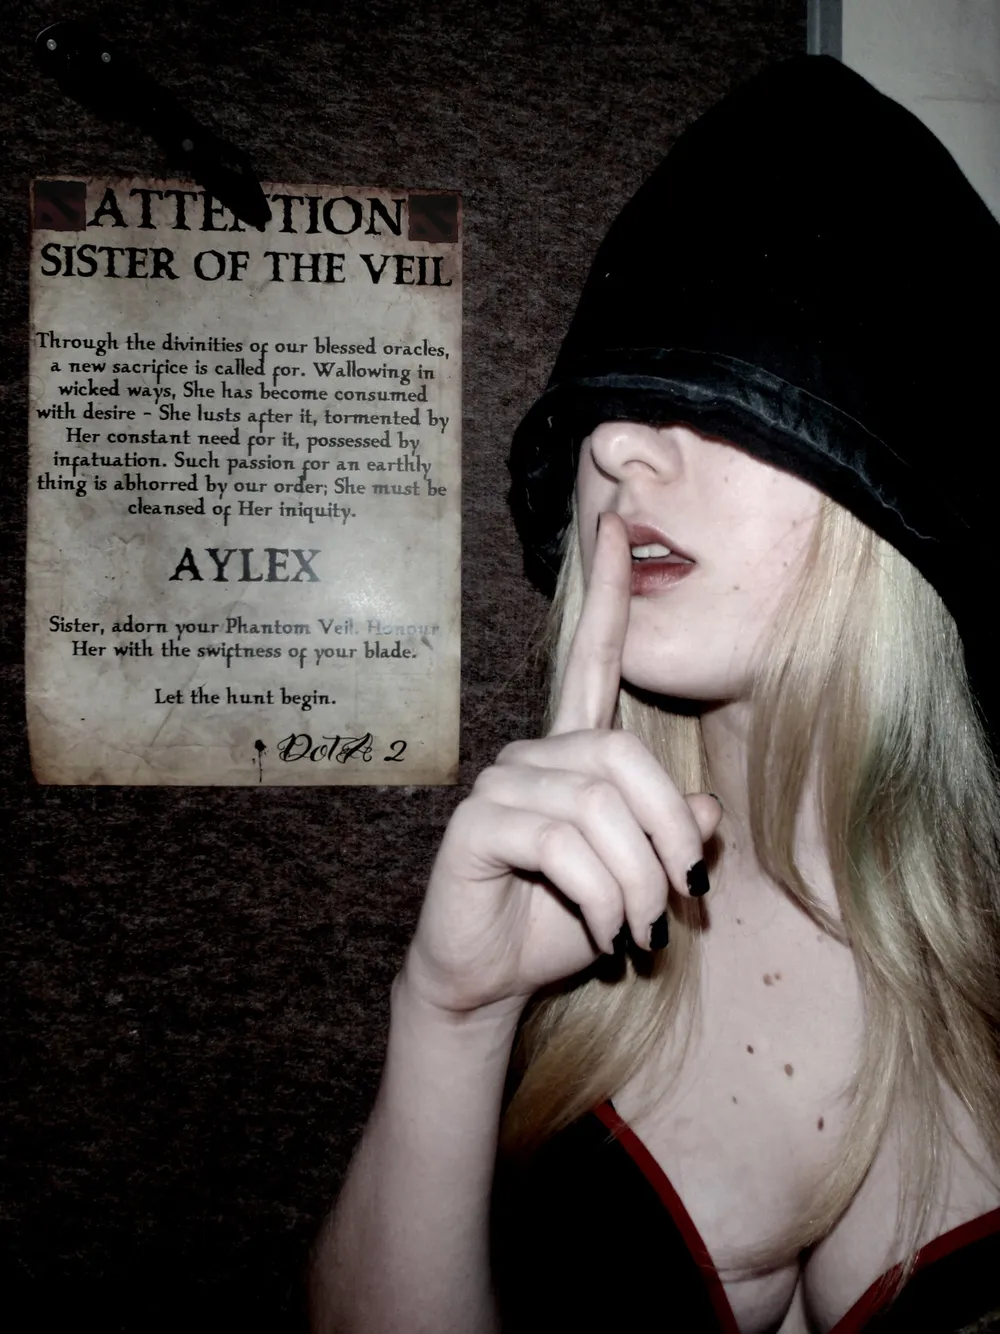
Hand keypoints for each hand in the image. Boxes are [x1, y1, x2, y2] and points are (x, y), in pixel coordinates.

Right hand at [402, 512, 722, 1015]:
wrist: (488, 978)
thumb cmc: (558, 923)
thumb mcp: (634, 881)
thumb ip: (670, 837)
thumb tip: (708, 808)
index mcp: (570, 755)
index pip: (589, 660)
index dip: (605, 595)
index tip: (615, 526)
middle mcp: (533, 756)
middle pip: (623, 754)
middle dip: (669, 833)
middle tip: (679, 901)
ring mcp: (500, 785)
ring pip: (599, 804)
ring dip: (637, 880)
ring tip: (638, 929)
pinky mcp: (477, 823)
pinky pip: (562, 841)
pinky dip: (600, 895)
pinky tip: (601, 930)